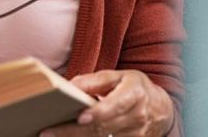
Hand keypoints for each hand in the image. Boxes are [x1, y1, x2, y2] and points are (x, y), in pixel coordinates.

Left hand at [38, 70, 173, 136]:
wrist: (160, 108)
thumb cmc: (133, 88)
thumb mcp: (118, 76)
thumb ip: (94, 81)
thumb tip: (69, 86)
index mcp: (134, 94)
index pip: (115, 105)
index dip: (98, 113)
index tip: (80, 117)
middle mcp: (137, 117)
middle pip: (103, 128)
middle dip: (73, 131)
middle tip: (47, 132)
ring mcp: (136, 135)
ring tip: (52, 136)